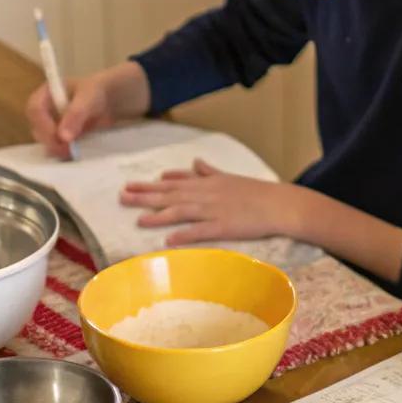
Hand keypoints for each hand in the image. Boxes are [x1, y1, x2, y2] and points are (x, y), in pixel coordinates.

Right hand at [26, 74, 115, 157]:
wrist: (108, 100)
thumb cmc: (95, 91)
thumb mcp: (87, 97)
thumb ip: (75, 114)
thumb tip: (63, 137)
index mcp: (46, 94)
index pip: (35, 109)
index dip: (43, 124)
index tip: (58, 136)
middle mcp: (44, 110)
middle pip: (37, 127)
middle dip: (50, 140)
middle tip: (66, 148)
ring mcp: (51, 125)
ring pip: (45, 140)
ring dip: (56, 148)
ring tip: (71, 152)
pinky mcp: (60, 137)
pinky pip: (55, 147)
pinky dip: (62, 152)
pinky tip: (73, 154)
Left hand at [119, 160, 297, 242]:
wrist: (280, 204)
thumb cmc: (256, 192)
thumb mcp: (230, 177)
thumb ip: (209, 171)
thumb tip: (195, 162)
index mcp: (207, 182)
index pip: (174, 183)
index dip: (151, 184)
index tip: (131, 184)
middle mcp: (207, 194)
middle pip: (170, 195)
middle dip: (145, 196)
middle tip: (122, 197)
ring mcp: (215, 210)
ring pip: (181, 211)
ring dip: (158, 215)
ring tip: (138, 219)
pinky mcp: (225, 227)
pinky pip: (201, 231)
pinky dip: (185, 235)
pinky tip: (169, 240)